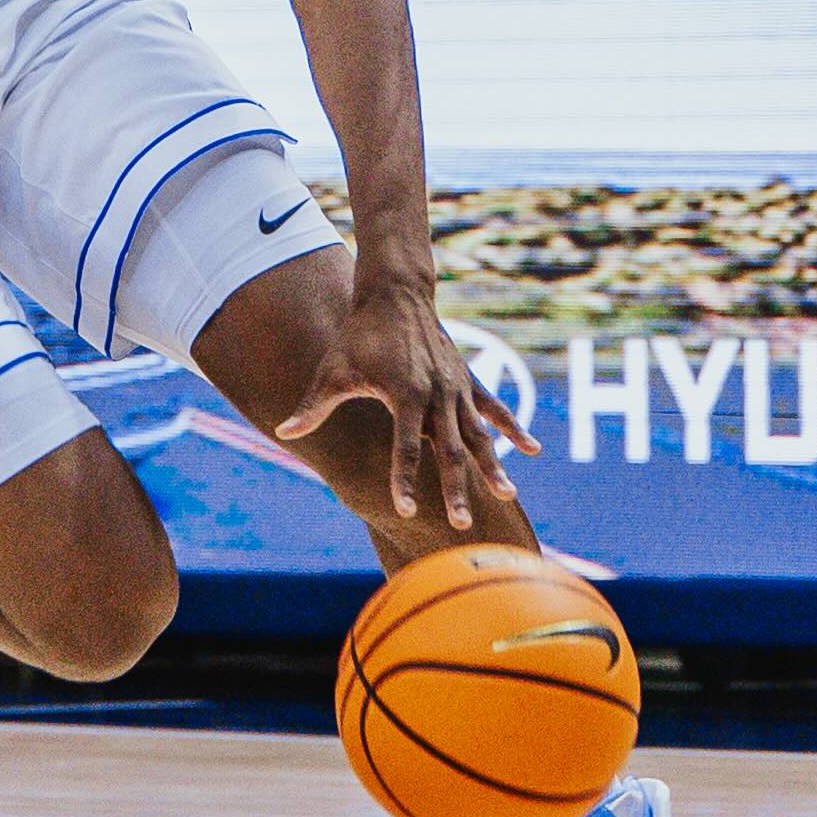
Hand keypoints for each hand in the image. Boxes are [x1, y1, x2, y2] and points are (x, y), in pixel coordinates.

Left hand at [275, 276, 531, 533]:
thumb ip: (314, 406)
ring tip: (507, 496)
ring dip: (492, 465)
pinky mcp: (467, 379)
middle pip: (449, 450)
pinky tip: (533, 450)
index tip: (406, 510)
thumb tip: (283, 432)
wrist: (395, 293)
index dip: (404, 479)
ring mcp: (456, 387)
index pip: (404, 447)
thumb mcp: (333, 369)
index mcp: (405, 393)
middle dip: (456, 488)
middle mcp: (437, 393)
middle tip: (462, 524)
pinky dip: (513, 428)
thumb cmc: (359, 334)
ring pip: (478, 434)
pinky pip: (494, 408)